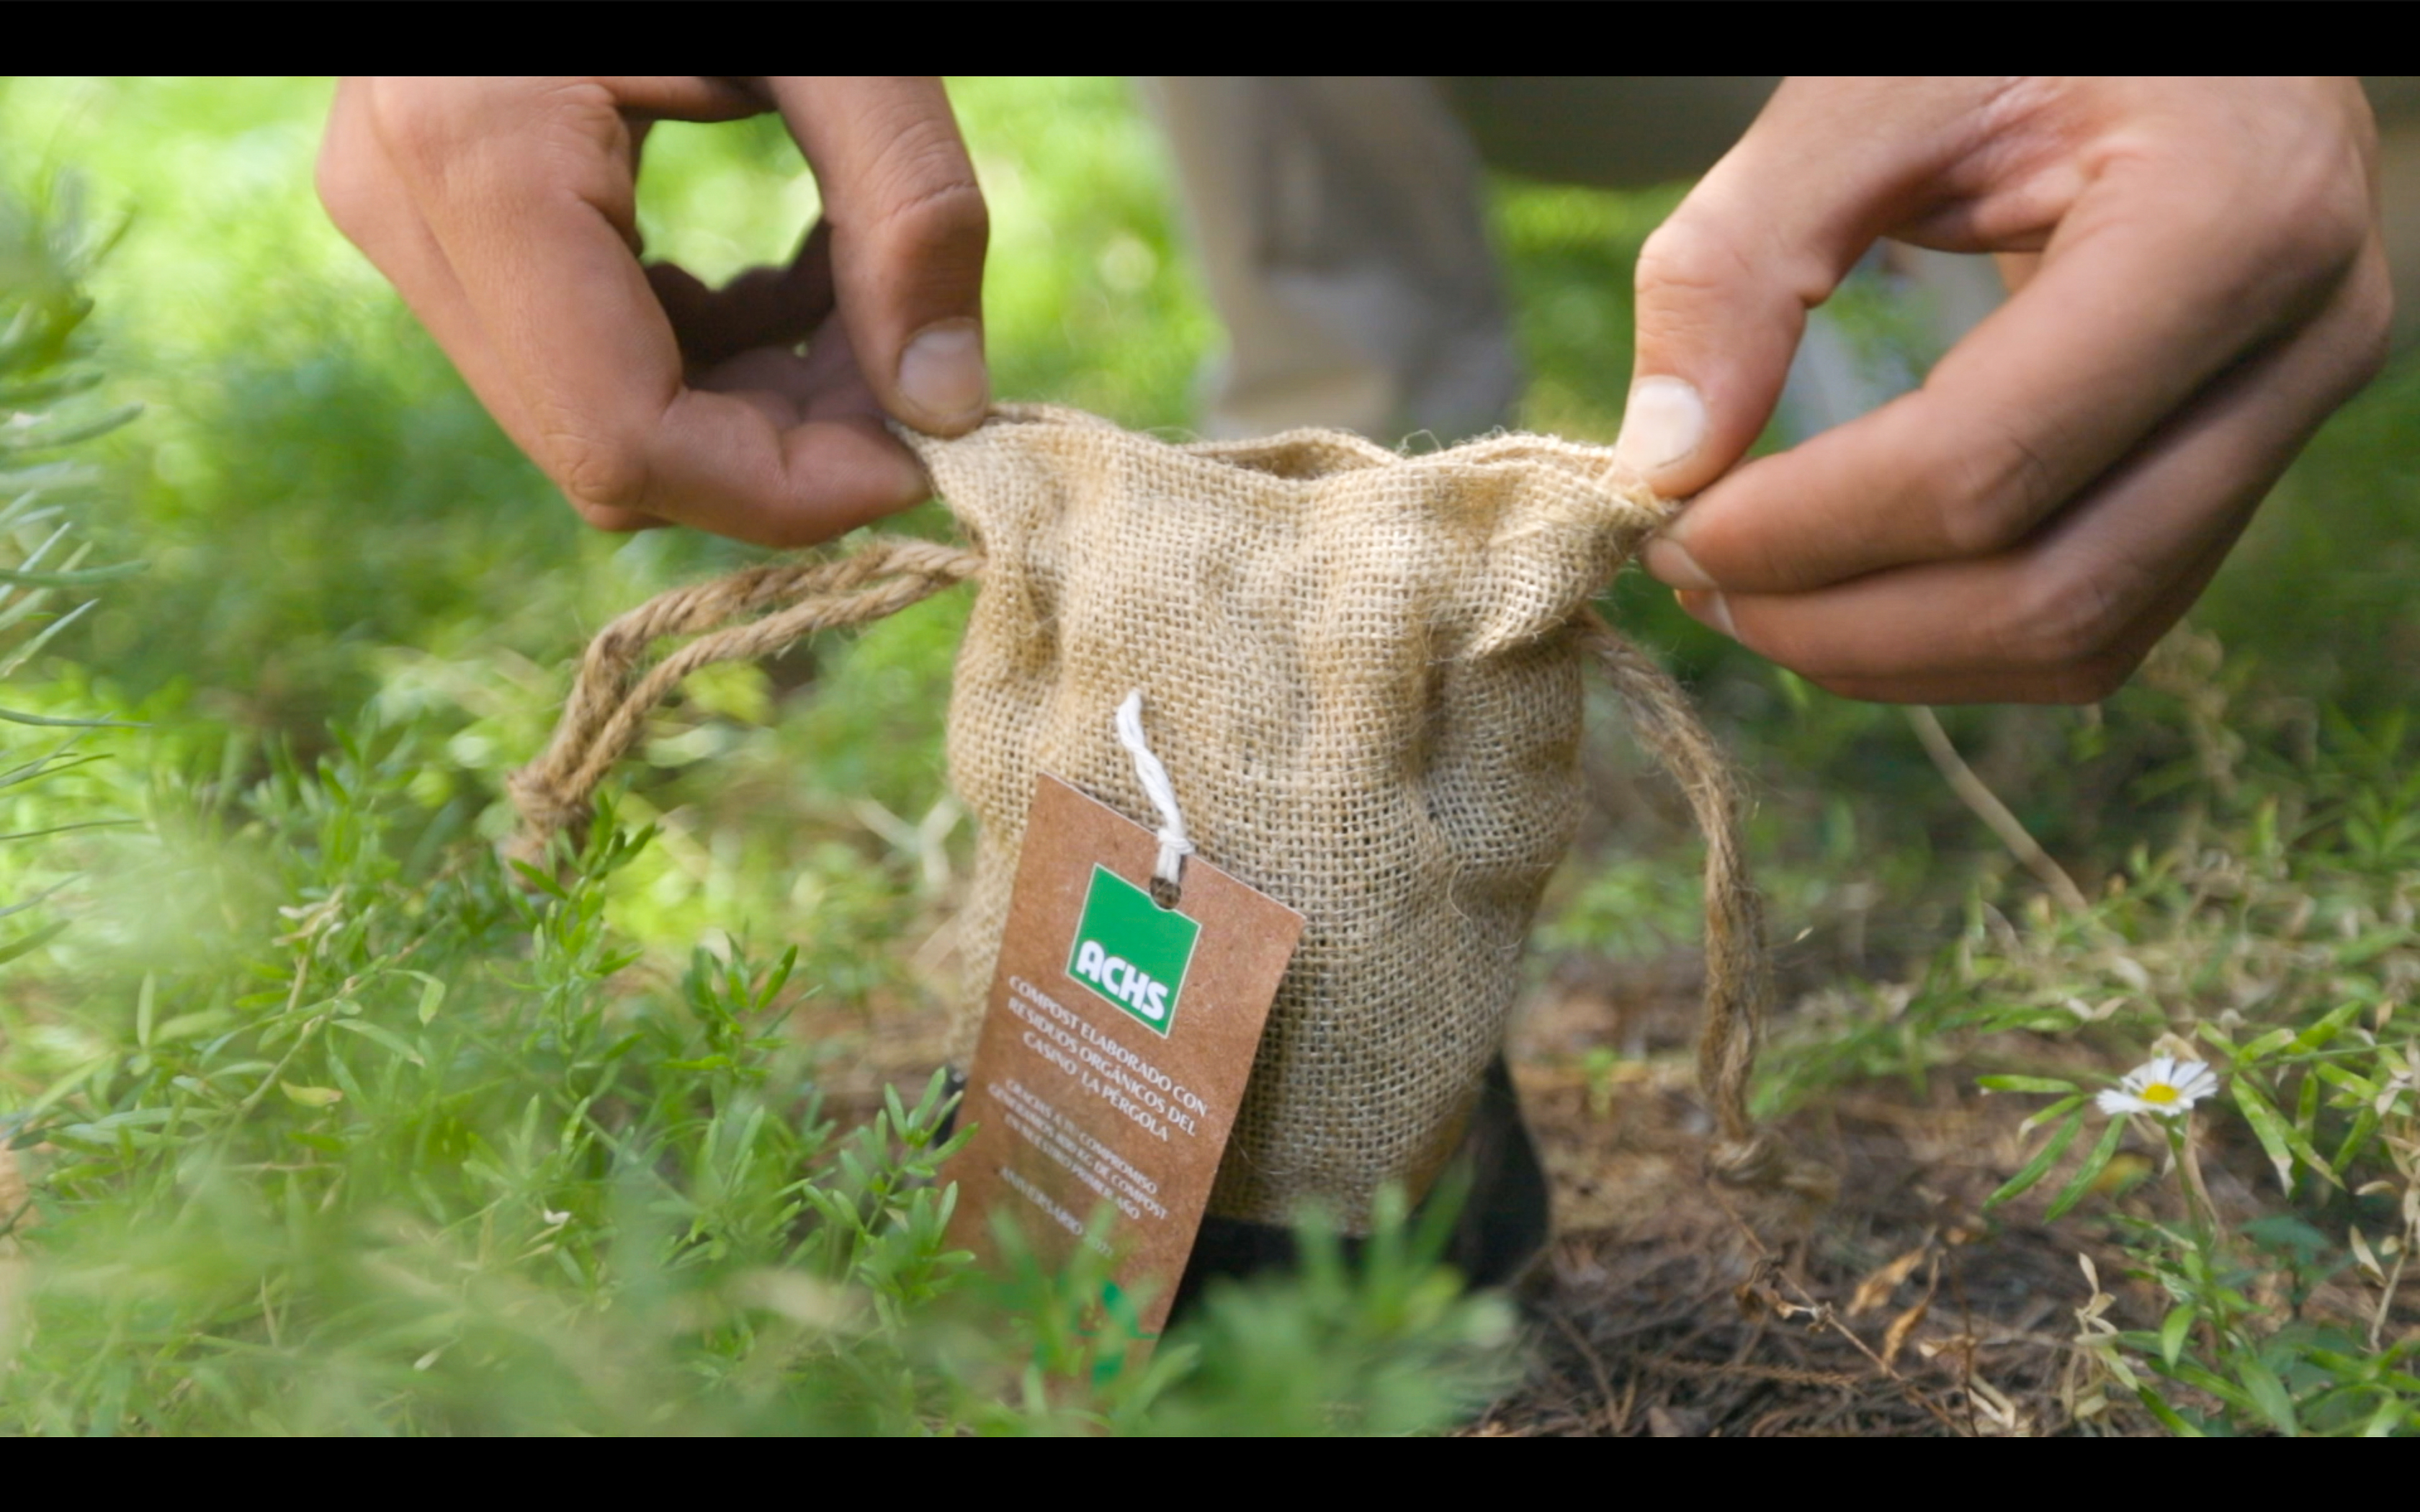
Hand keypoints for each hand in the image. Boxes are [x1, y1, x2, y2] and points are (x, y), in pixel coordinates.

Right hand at [318, 76, 988, 547]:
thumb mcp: (841, 38)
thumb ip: (910, 208)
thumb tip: (951, 405)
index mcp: (475, 156)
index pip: (626, 442)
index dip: (787, 491)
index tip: (927, 458)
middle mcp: (403, 203)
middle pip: (611, 447)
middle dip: (783, 448)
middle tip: (914, 376)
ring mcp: (404, 210)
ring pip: (597, 416)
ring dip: (756, 402)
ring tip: (865, 305)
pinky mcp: (437, 213)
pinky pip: (582, 352)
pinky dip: (710, 348)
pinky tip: (798, 278)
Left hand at [1614, 77, 2390, 702]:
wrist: (2179, 20)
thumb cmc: (2029, 23)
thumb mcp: (1874, 90)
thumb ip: (1742, 259)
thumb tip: (1662, 461)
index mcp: (2227, 225)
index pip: (1987, 465)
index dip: (1805, 533)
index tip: (1665, 524)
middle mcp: (2295, 343)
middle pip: (2049, 590)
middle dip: (1838, 624)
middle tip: (1687, 578)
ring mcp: (2287, 414)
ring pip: (2086, 635)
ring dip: (1890, 652)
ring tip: (1745, 595)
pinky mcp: (2246, 459)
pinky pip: (2106, 613)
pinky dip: (1956, 636)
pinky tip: (1841, 590)